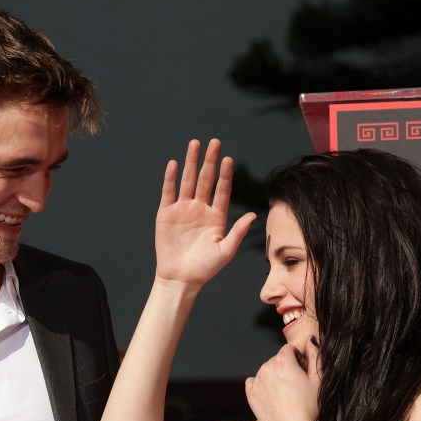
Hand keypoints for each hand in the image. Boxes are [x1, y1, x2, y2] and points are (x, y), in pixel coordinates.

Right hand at [154, 139, 255, 288]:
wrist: (180, 278)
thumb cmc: (205, 268)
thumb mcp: (225, 251)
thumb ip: (237, 232)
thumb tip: (253, 215)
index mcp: (216, 216)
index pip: (222, 190)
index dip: (225, 175)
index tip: (228, 159)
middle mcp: (200, 209)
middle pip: (206, 179)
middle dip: (209, 161)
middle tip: (214, 142)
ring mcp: (183, 210)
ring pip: (188, 181)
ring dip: (191, 162)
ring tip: (195, 144)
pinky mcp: (166, 214)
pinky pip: (169, 192)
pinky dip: (171, 178)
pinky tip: (174, 164)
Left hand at [245, 338, 321, 420]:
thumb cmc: (309, 407)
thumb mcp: (318, 380)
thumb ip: (315, 356)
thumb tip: (310, 341)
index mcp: (283, 361)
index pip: (289, 349)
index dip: (298, 359)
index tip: (303, 373)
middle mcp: (266, 367)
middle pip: (277, 360)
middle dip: (286, 368)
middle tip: (297, 386)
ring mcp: (256, 380)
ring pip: (267, 371)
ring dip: (275, 377)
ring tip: (287, 395)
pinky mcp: (250, 393)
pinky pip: (255, 382)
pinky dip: (263, 386)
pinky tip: (273, 397)